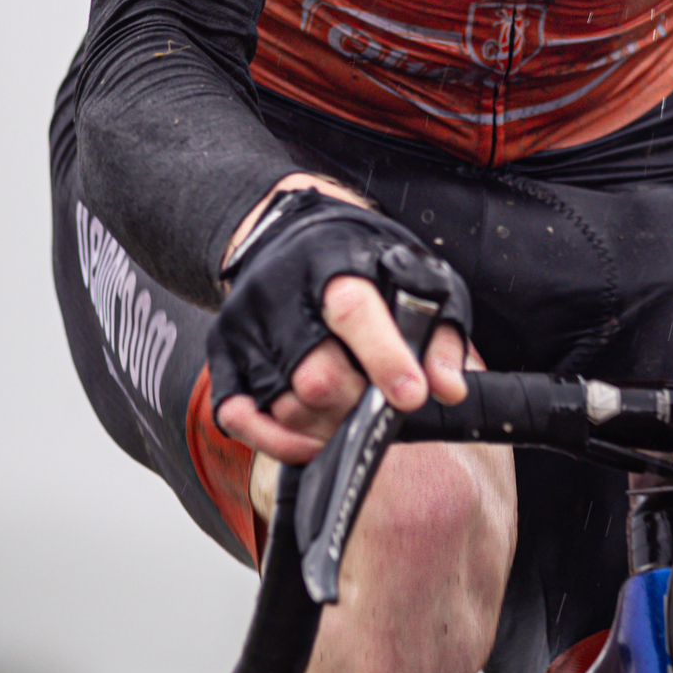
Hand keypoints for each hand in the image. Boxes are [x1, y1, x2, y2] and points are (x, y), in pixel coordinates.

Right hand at [213, 276, 470, 466]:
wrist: (287, 231)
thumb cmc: (360, 262)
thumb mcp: (411, 277)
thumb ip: (435, 334)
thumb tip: (449, 389)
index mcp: (333, 264)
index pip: (353, 312)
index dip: (384, 359)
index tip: (411, 396)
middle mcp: (279, 295)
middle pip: (316, 377)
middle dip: (356, 408)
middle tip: (377, 408)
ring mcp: (244, 327)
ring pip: (283, 405)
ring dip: (324, 429)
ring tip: (350, 418)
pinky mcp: (223, 353)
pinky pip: (237, 416)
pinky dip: (275, 441)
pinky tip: (308, 442)